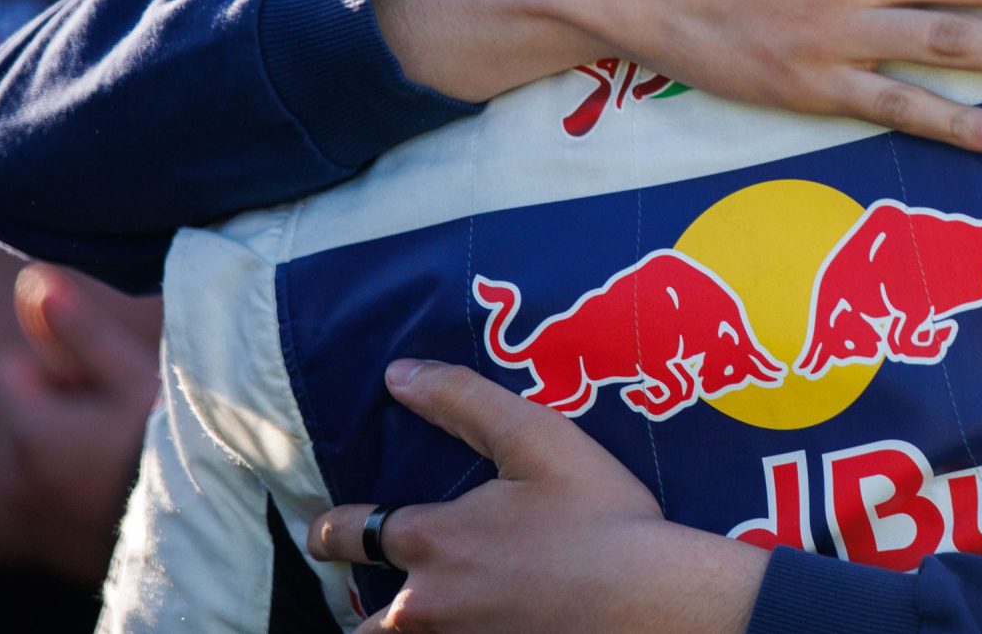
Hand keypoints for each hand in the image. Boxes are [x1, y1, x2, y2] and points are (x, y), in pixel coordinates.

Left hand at [0, 264, 160, 580]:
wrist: (208, 529)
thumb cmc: (174, 442)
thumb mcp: (133, 375)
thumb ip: (78, 328)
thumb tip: (32, 276)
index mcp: (26, 433)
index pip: (4, 368)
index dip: (55, 366)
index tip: (102, 384)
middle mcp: (11, 480)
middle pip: (13, 413)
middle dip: (53, 405)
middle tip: (119, 417)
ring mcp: (27, 520)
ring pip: (26, 456)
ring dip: (60, 446)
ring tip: (122, 453)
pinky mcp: (48, 548)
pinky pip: (41, 497)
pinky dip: (67, 486)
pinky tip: (117, 487)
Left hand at [311, 360, 762, 633]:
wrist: (655, 606)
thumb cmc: (600, 517)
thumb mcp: (536, 438)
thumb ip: (462, 399)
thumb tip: (399, 373)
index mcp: (432, 541)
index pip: (349, 534)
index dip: (331, 530)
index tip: (326, 531)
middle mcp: (428, 607)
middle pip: (361, 624)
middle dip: (359, 613)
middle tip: (371, 606)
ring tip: (423, 623)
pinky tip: (474, 632)